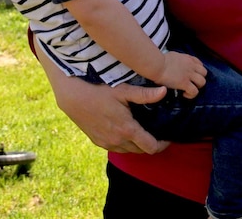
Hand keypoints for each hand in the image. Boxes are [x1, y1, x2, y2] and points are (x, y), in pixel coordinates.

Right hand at [55, 74, 170, 153]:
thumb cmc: (100, 91)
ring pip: (128, 151)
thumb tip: (164, 90)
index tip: (168, 138)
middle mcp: (117, 141)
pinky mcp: (98, 142)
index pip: (150, 147)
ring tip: (143, 132)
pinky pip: (117, 148)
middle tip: (157, 133)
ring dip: (137, 145)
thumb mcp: (124, 91)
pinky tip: (126, 132)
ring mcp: (106, 143)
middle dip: (151, 144)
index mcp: (127, 130)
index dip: (162, 145)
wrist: (73, 98)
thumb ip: (145, 94)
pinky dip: (125, 144)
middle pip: (141, 151)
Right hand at [157, 51, 206, 98]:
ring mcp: (189, 75)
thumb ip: (179, 59)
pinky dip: (191, 94)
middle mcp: (191, 66)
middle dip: (200, 78)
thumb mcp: (174, 55)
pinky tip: (184, 94)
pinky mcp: (185, 83)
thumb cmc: (160, 60)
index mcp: (188, 59)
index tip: (192, 74)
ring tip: (189, 89)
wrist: (157, 65)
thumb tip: (177, 63)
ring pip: (202, 82)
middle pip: (204, 73)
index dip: (198, 70)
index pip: (200, 63)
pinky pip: (194, 91)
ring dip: (197, 87)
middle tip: (192, 82)